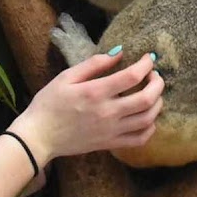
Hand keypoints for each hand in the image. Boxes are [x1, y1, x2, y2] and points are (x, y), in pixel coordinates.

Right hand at [14, 50, 163, 161]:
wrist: (38, 137)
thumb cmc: (49, 104)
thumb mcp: (66, 77)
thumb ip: (93, 64)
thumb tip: (118, 52)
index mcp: (95, 92)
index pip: (132, 76)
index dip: (146, 64)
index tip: (149, 58)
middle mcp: (108, 112)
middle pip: (147, 99)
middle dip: (157, 83)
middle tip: (154, 75)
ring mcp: (111, 131)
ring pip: (148, 119)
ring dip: (157, 104)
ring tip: (153, 94)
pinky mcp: (110, 144)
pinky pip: (139, 139)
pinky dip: (150, 128)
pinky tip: (147, 117)